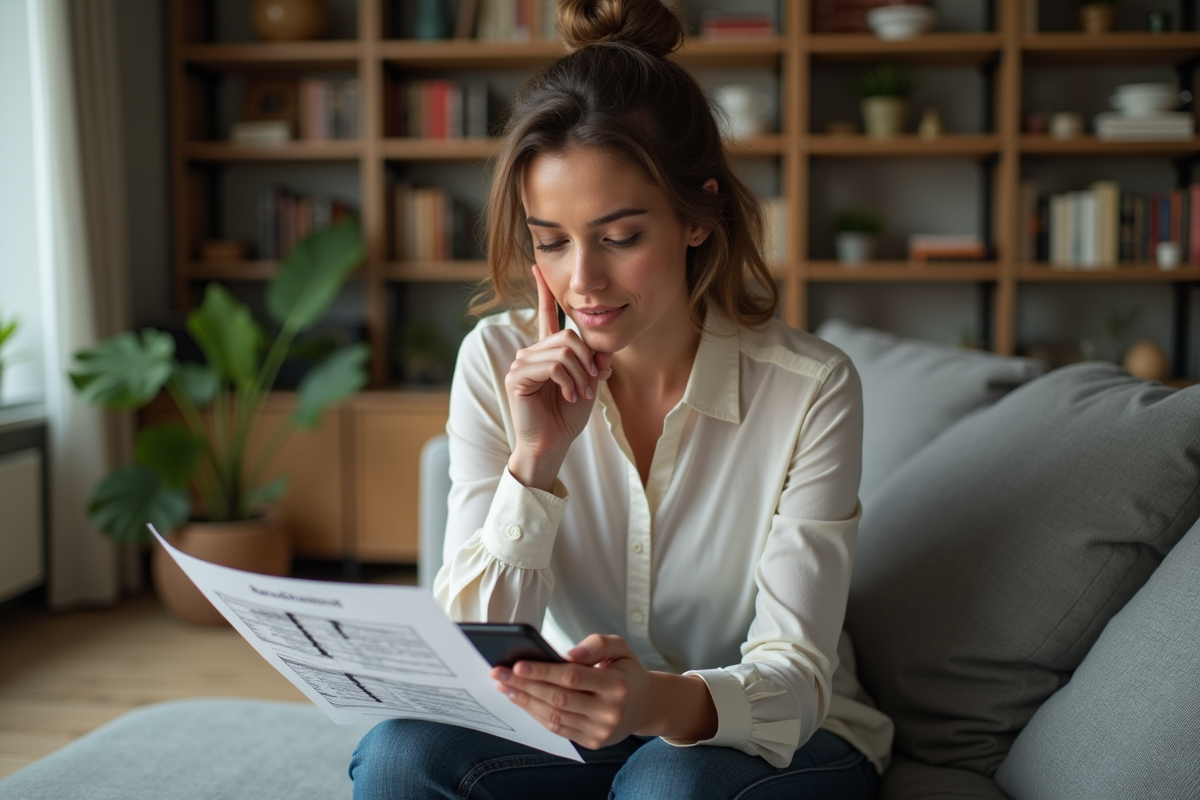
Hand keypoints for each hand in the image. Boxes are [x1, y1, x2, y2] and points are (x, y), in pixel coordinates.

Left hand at [492, 634, 652, 749]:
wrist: (646, 704)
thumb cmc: (626, 670)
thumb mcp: (620, 647)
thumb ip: (596, 644)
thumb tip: (568, 654)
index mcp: (618, 685)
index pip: (573, 677)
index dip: (543, 671)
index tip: (518, 664)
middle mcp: (610, 711)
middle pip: (558, 698)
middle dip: (524, 685)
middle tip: (499, 673)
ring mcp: (601, 731)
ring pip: (554, 716)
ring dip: (525, 701)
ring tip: (505, 687)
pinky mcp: (592, 742)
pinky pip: (558, 729)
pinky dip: (536, 714)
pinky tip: (522, 700)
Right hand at [504, 265, 612, 489]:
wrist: (552, 445)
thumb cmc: (566, 417)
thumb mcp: (589, 385)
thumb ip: (595, 364)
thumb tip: (603, 352)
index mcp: (546, 351)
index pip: (547, 315)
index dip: (543, 290)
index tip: (537, 266)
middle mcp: (531, 352)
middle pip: (568, 336)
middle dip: (587, 362)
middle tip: (590, 386)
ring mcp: (522, 363)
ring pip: (564, 351)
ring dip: (581, 375)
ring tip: (580, 395)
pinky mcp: (517, 376)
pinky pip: (553, 366)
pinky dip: (569, 382)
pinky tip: (569, 397)